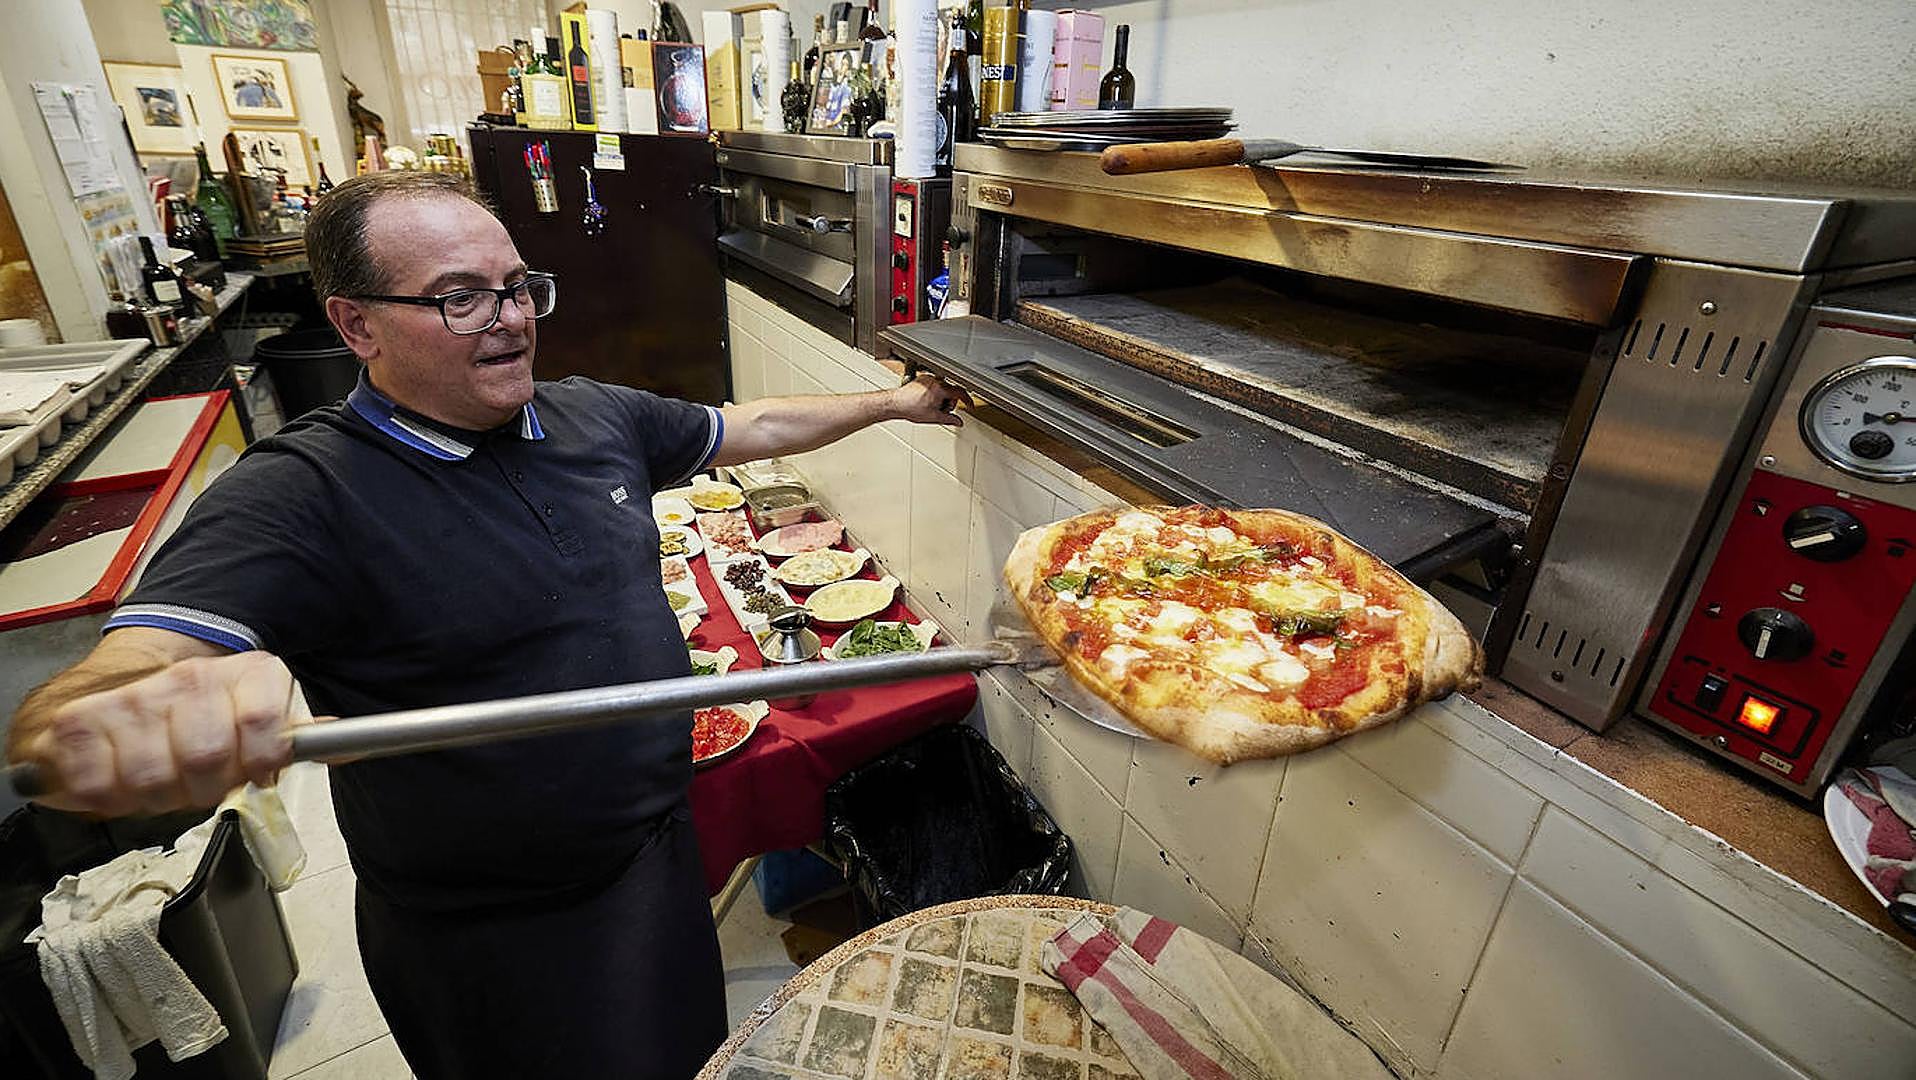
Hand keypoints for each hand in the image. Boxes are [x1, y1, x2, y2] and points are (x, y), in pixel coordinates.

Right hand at [24, 652, 304, 815]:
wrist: (124, 690)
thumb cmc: (202, 718)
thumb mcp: (264, 717)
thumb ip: (302, 737)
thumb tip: (350, 748)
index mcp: (246, 674)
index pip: (264, 726)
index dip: (261, 764)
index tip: (256, 773)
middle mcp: (190, 679)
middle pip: (207, 761)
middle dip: (206, 790)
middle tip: (199, 784)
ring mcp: (134, 697)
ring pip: (154, 780)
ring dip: (159, 798)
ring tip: (162, 781)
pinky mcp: (81, 721)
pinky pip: (99, 785)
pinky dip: (110, 798)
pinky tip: (122, 781)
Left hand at [890, 374, 965, 426]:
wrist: (896, 403)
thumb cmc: (910, 408)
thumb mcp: (934, 417)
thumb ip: (949, 419)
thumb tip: (958, 422)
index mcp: (941, 389)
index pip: (960, 392)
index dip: (967, 400)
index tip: (969, 404)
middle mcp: (935, 381)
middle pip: (951, 391)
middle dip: (949, 402)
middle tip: (942, 411)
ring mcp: (928, 378)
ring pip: (943, 388)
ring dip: (941, 397)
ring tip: (931, 406)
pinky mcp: (921, 378)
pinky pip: (934, 385)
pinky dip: (934, 393)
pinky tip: (926, 401)